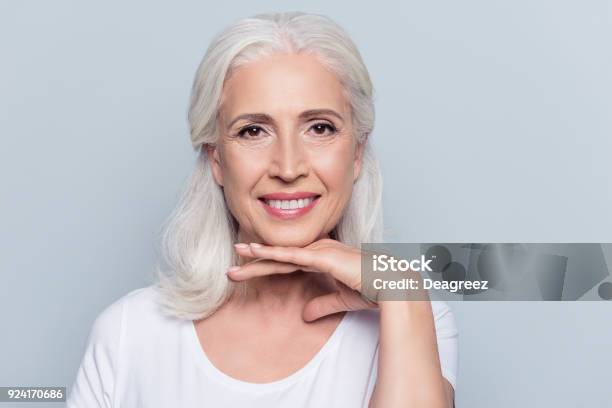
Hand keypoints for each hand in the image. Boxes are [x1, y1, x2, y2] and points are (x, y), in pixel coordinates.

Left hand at [228, 238, 377, 321]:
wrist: (391, 285)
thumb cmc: (371, 289)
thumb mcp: (340, 300)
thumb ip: (321, 305)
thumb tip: (304, 316)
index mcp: (322, 258)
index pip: (287, 262)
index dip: (266, 265)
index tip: (246, 269)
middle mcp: (319, 250)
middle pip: (280, 257)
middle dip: (256, 261)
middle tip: (232, 265)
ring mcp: (321, 251)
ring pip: (282, 254)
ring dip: (258, 256)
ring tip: (236, 256)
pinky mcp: (324, 257)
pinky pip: (294, 256)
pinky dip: (274, 254)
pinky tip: (257, 253)